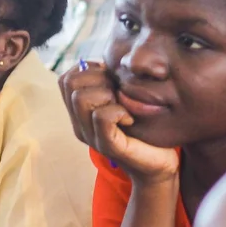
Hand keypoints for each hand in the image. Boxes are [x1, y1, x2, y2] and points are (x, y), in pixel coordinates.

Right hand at [59, 62, 178, 183]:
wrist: (160, 165)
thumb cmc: (145, 129)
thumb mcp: (123, 99)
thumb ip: (109, 84)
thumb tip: (102, 62)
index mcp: (80, 113)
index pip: (65, 79)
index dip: (88, 71)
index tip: (111, 80)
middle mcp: (80, 125)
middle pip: (71, 85)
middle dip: (98, 79)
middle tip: (119, 92)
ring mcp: (92, 137)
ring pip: (82, 98)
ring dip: (107, 94)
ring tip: (124, 105)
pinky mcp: (108, 147)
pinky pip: (102, 117)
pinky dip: (118, 111)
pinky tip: (130, 118)